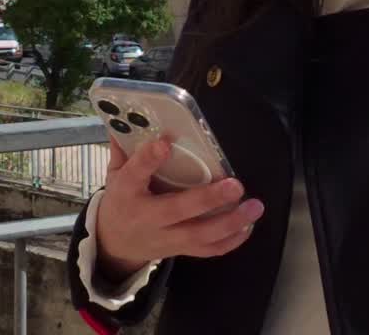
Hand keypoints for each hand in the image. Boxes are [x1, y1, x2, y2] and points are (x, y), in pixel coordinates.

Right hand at [94, 137, 264, 278]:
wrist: (115, 244)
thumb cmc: (121, 201)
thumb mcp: (115, 175)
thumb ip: (124, 149)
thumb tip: (127, 118)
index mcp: (127, 193)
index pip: (135, 174)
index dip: (149, 159)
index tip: (165, 143)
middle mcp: (147, 218)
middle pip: (178, 210)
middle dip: (209, 199)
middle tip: (236, 185)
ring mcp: (165, 238)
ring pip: (199, 236)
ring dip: (231, 223)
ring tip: (254, 207)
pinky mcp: (179, 250)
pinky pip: (207, 250)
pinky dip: (230, 241)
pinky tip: (248, 226)